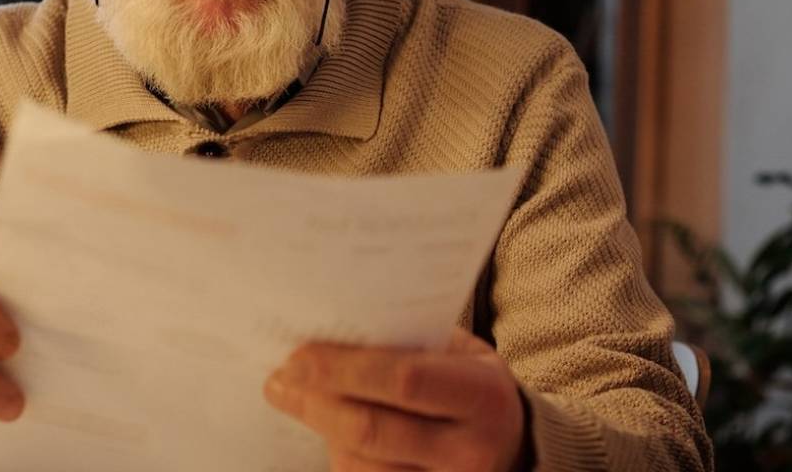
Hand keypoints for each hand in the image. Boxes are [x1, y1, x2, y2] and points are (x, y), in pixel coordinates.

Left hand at [264, 327, 525, 471]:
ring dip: (320, 429)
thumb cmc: (471, 386)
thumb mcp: (459, 355)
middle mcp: (471, 451)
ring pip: (359, 464)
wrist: (512, 448)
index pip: (403, 380)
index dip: (343, 369)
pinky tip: (328, 431)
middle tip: (279, 380)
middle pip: (370, 430)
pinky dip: (338, 456)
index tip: (298, 355)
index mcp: (483, 396)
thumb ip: (409, 343)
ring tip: (297, 399)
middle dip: (314, 402)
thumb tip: (330, 332)